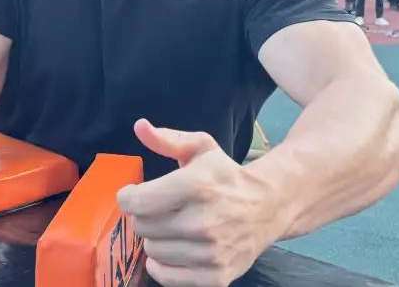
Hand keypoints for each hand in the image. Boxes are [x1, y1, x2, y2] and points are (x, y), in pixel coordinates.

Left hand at [116, 119, 284, 286]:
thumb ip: (167, 139)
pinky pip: (167, 277)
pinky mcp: (217, 275)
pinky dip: (162, 265)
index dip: (128, 197)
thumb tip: (139, 126)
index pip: (138, 202)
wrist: (270, 206)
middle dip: (143, 216)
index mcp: (197, 187)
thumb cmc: (226, 176)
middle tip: (158, 210)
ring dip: (155, 239)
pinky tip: (172, 248)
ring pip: (152, 251)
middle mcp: (204, 222)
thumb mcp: (201, 148)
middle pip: (142, 227)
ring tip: (171, 227)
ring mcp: (211, 252)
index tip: (133, 194)